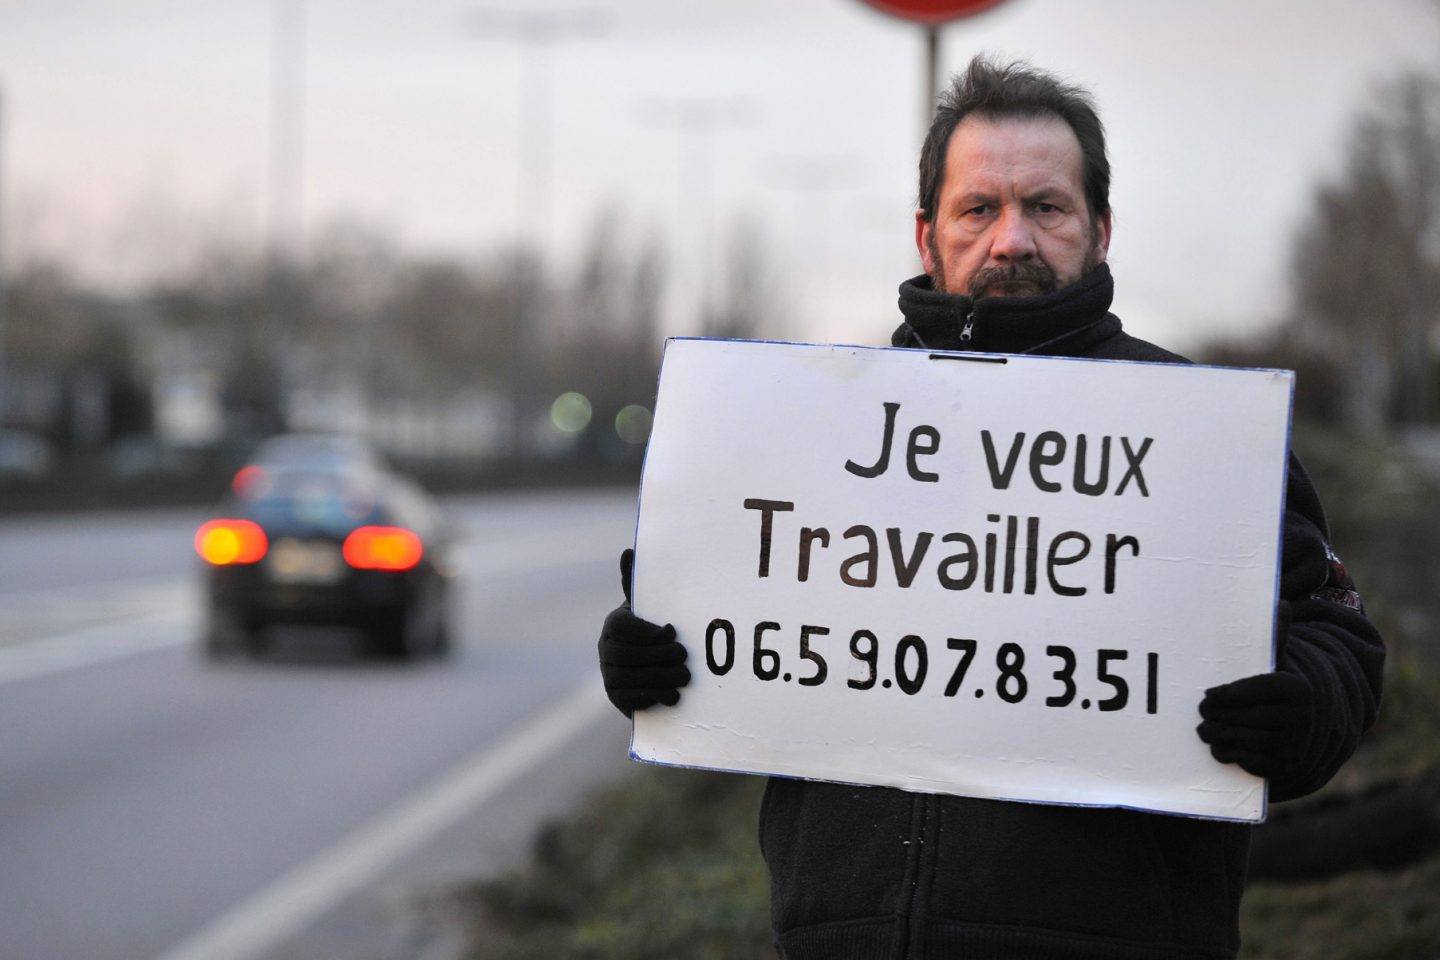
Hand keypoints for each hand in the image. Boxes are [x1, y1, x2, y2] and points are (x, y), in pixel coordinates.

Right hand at [597, 549, 689, 716]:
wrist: (650, 664)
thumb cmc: (653, 629)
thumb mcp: (649, 606)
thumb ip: (639, 583)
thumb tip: (629, 551)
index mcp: (615, 624)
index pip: (622, 627)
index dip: (647, 631)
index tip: (672, 631)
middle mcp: (606, 648)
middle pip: (625, 654)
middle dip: (658, 656)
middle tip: (684, 656)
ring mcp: (609, 674)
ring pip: (629, 678)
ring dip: (660, 677)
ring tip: (685, 677)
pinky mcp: (617, 697)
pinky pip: (629, 699)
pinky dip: (652, 697)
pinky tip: (673, 696)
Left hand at [1196, 603, 1308, 778]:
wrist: (1308, 726)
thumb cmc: (1280, 687)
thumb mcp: (1279, 661)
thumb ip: (1275, 637)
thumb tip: (1281, 605)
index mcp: (1296, 688)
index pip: (1246, 692)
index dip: (1224, 695)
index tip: (1210, 695)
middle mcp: (1300, 718)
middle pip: (1238, 717)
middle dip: (1214, 716)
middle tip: (1201, 713)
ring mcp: (1294, 745)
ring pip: (1239, 739)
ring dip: (1217, 735)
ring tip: (1205, 730)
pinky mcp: (1285, 767)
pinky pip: (1246, 761)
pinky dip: (1229, 754)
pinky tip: (1224, 746)